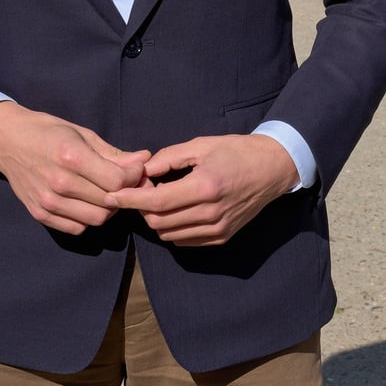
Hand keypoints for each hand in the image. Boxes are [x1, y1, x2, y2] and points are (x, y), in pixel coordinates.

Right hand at [0, 102, 149, 234]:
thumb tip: (144, 160)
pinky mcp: (40, 214)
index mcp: (71, 157)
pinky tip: (88, 202)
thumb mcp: (82, 134)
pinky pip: (77, 228)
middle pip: (109, 202)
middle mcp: (59, 182)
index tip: (136, 169)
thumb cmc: (48, 131)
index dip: (135, 177)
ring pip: (96, 219)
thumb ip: (113, 153)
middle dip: (125, 193)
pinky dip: (88, 218)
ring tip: (107, 193)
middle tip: (126, 183)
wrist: (7, 140)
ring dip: (109, 208)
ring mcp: (48, 201)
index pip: (117, 181)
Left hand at [113, 134, 300, 245]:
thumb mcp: (201, 145)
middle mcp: (211, 212)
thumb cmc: (236, 151)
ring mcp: (217, 229)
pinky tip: (177, 211)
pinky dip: (172, 228)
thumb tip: (140, 172)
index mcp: (205, 186)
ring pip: (168, 234)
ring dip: (156, 219)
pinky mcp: (222, 237)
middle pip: (158, 222)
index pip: (156, 202)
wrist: (273, 168)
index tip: (112, 195)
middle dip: (142, 209)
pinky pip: (184, 240)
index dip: (129, 200)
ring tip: (160, 199)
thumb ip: (168, 158)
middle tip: (142, 191)